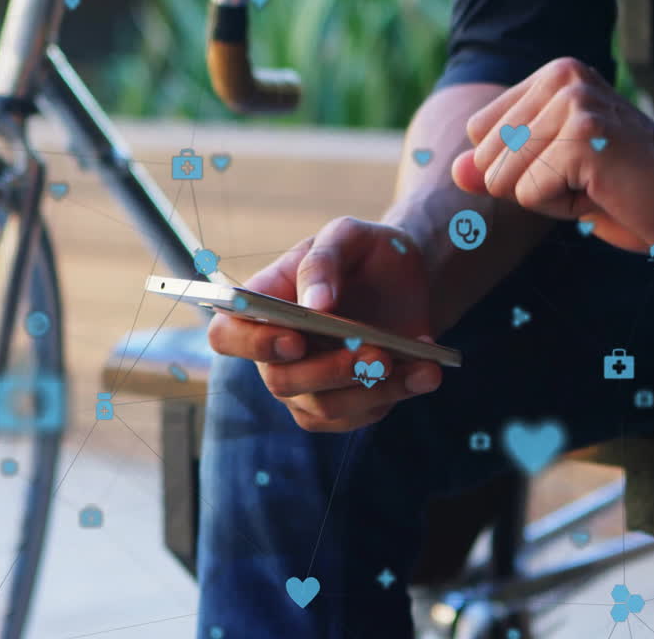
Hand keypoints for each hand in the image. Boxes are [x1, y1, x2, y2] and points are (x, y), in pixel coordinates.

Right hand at [207, 217, 444, 431]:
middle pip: (280, 381)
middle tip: (374, 352)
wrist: (405, 281)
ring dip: (369, 389)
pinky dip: (397, 395)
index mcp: (260, 307)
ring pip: (324, 408)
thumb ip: (324, 260)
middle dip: (329, 370)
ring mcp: (307, 386)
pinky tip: (425, 373)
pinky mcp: (344, 406)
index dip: (253, 344)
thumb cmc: (364, 254)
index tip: (296, 337)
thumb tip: (314, 302)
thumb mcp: (348, 235)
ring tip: (410, 363)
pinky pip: (361, 416)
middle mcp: (275, 354)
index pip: (228, 336)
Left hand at [451, 58, 653, 257]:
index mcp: (552, 77)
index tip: (573, 167)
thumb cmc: (626, 191)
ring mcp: (572, 103)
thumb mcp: (549, 177)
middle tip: (589, 179)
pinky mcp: (581, 135)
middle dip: (530, 187)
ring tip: (596, 184)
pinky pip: (528, 193)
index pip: (481, 134)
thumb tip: (454, 169)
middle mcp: (560, 78)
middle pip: (487, 158)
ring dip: (548, 198)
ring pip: (503, 178)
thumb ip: (497, 168)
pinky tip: (604, 190)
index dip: (520, 169)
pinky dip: (562, 207)